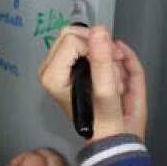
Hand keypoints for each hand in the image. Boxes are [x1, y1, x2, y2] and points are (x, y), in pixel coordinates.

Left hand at [38, 24, 147, 141]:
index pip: (73, 40)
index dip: (97, 48)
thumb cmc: (106, 121)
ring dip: (106, 51)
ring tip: (114, 75)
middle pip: (74, 32)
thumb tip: (99, 31)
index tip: (110, 63)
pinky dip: (106, 53)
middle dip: (100, 46)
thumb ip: (102, 60)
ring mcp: (61, 65)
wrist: (112, 135)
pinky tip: (113, 71)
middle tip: (114, 63)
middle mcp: (53, 69)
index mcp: (52, 76)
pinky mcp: (72, 63)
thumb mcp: (107, 92)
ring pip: (83, 36)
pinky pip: (89, 43)